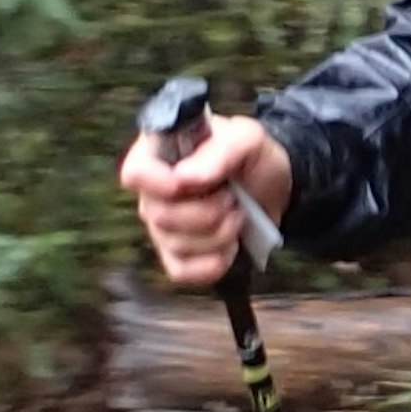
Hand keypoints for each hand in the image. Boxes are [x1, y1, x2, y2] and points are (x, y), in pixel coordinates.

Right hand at [119, 114, 292, 286]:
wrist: (275, 188)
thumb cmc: (253, 157)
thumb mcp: (248, 139)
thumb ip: (220, 150)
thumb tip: (185, 178)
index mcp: (160, 154)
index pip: (135, 173)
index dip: (158, 183)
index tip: (186, 185)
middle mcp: (153, 192)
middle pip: (160, 215)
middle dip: (208, 211)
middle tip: (232, 198)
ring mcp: (162, 227)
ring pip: (175, 245)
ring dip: (219, 233)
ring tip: (237, 214)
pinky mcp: (177, 256)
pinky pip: (182, 272)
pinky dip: (213, 263)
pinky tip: (231, 246)